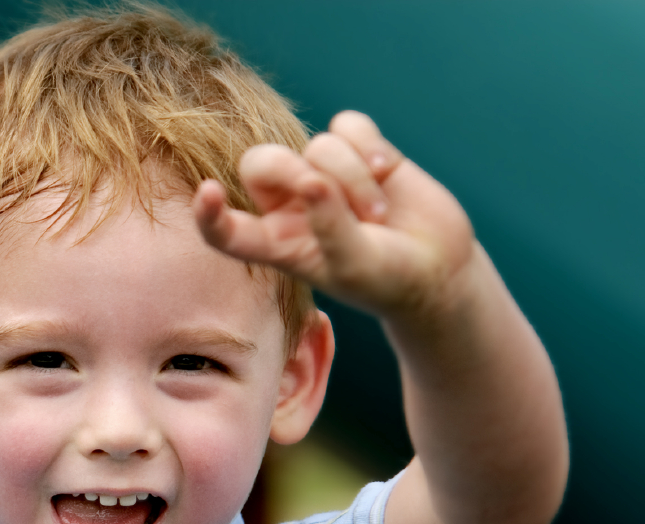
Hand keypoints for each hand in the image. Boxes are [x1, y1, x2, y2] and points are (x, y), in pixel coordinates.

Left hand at [193, 112, 475, 320]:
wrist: (437, 268)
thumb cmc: (386, 279)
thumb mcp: (353, 266)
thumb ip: (329, 227)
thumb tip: (312, 180)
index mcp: (275, 244)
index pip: (226, 231)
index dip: (210, 215)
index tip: (207, 191)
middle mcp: (290, 205)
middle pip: (262, 162)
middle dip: (294, 171)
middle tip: (329, 194)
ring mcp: (324, 173)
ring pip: (318, 145)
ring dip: (354, 177)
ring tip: (379, 216)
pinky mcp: (358, 150)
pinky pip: (348, 124)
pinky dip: (370, 145)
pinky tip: (389, 170)